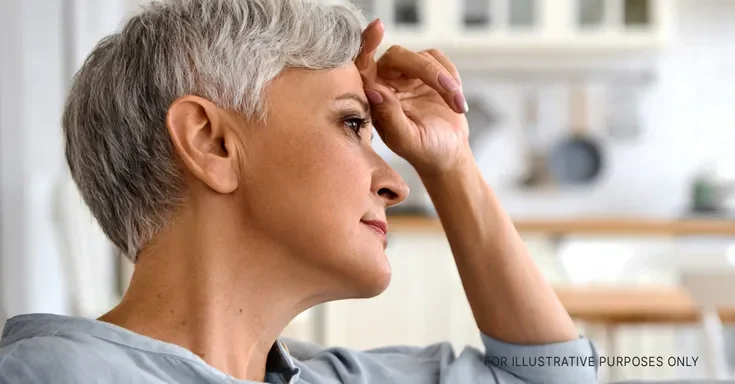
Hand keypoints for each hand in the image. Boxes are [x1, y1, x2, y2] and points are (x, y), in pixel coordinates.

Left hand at [356, 19, 470, 174]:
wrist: (447, 155)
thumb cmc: (424, 151)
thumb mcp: (406, 139)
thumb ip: (389, 115)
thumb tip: (374, 89)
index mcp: (375, 98)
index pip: (363, 66)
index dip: (366, 45)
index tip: (377, 29)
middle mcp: (387, 83)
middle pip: (398, 56)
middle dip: (426, 70)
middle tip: (449, 90)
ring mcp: (408, 76)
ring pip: (422, 57)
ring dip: (444, 79)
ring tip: (456, 105)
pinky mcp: (428, 72)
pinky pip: (439, 59)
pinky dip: (452, 76)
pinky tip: (456, 100)